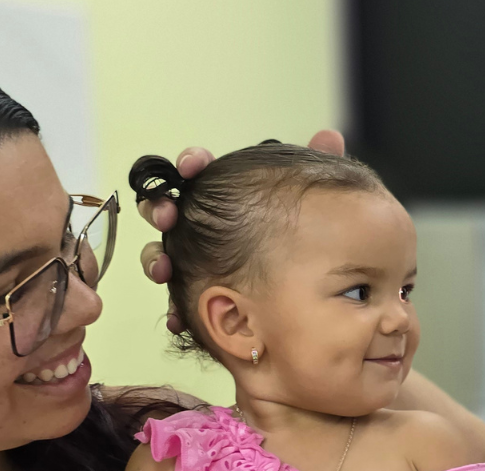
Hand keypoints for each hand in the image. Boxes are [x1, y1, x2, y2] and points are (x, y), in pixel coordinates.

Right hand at [138, 130, 345, 333]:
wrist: (315, 284)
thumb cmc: (304, 230)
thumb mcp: (315, 198)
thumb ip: (320, 166)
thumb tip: (329, 136)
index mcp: (223, 194)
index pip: (198, 170)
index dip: (191, 163)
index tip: (192, 165)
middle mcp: (202, 224)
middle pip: (167, 210)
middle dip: (160, 209)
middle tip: (168, 215)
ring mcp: (196, 259)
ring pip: (162, 255)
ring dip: (155, 259)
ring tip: (164, 269)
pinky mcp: (200, 293)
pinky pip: (180, 302)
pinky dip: (174, 309)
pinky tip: (176, 319)